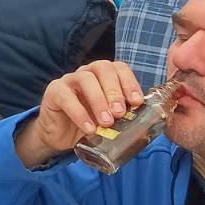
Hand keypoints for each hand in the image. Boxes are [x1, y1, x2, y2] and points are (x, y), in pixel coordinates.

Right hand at [14, 59, 143, 167]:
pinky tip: (89, 128)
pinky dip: (79, 113)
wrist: (61, 137)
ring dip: (98, 100)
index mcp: (104, 77)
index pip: (119, 68)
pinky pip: (66, 96)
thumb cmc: (90, 125)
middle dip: (114, 90)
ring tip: (106, 122)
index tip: (136, 102)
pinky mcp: (54, 91)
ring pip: (85, 79)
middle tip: (120, 113)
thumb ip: (126, 118)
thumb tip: (150, 124)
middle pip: (103, 68)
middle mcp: (88, 73)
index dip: (129, 82)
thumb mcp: (111, 121)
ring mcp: (69, 80)